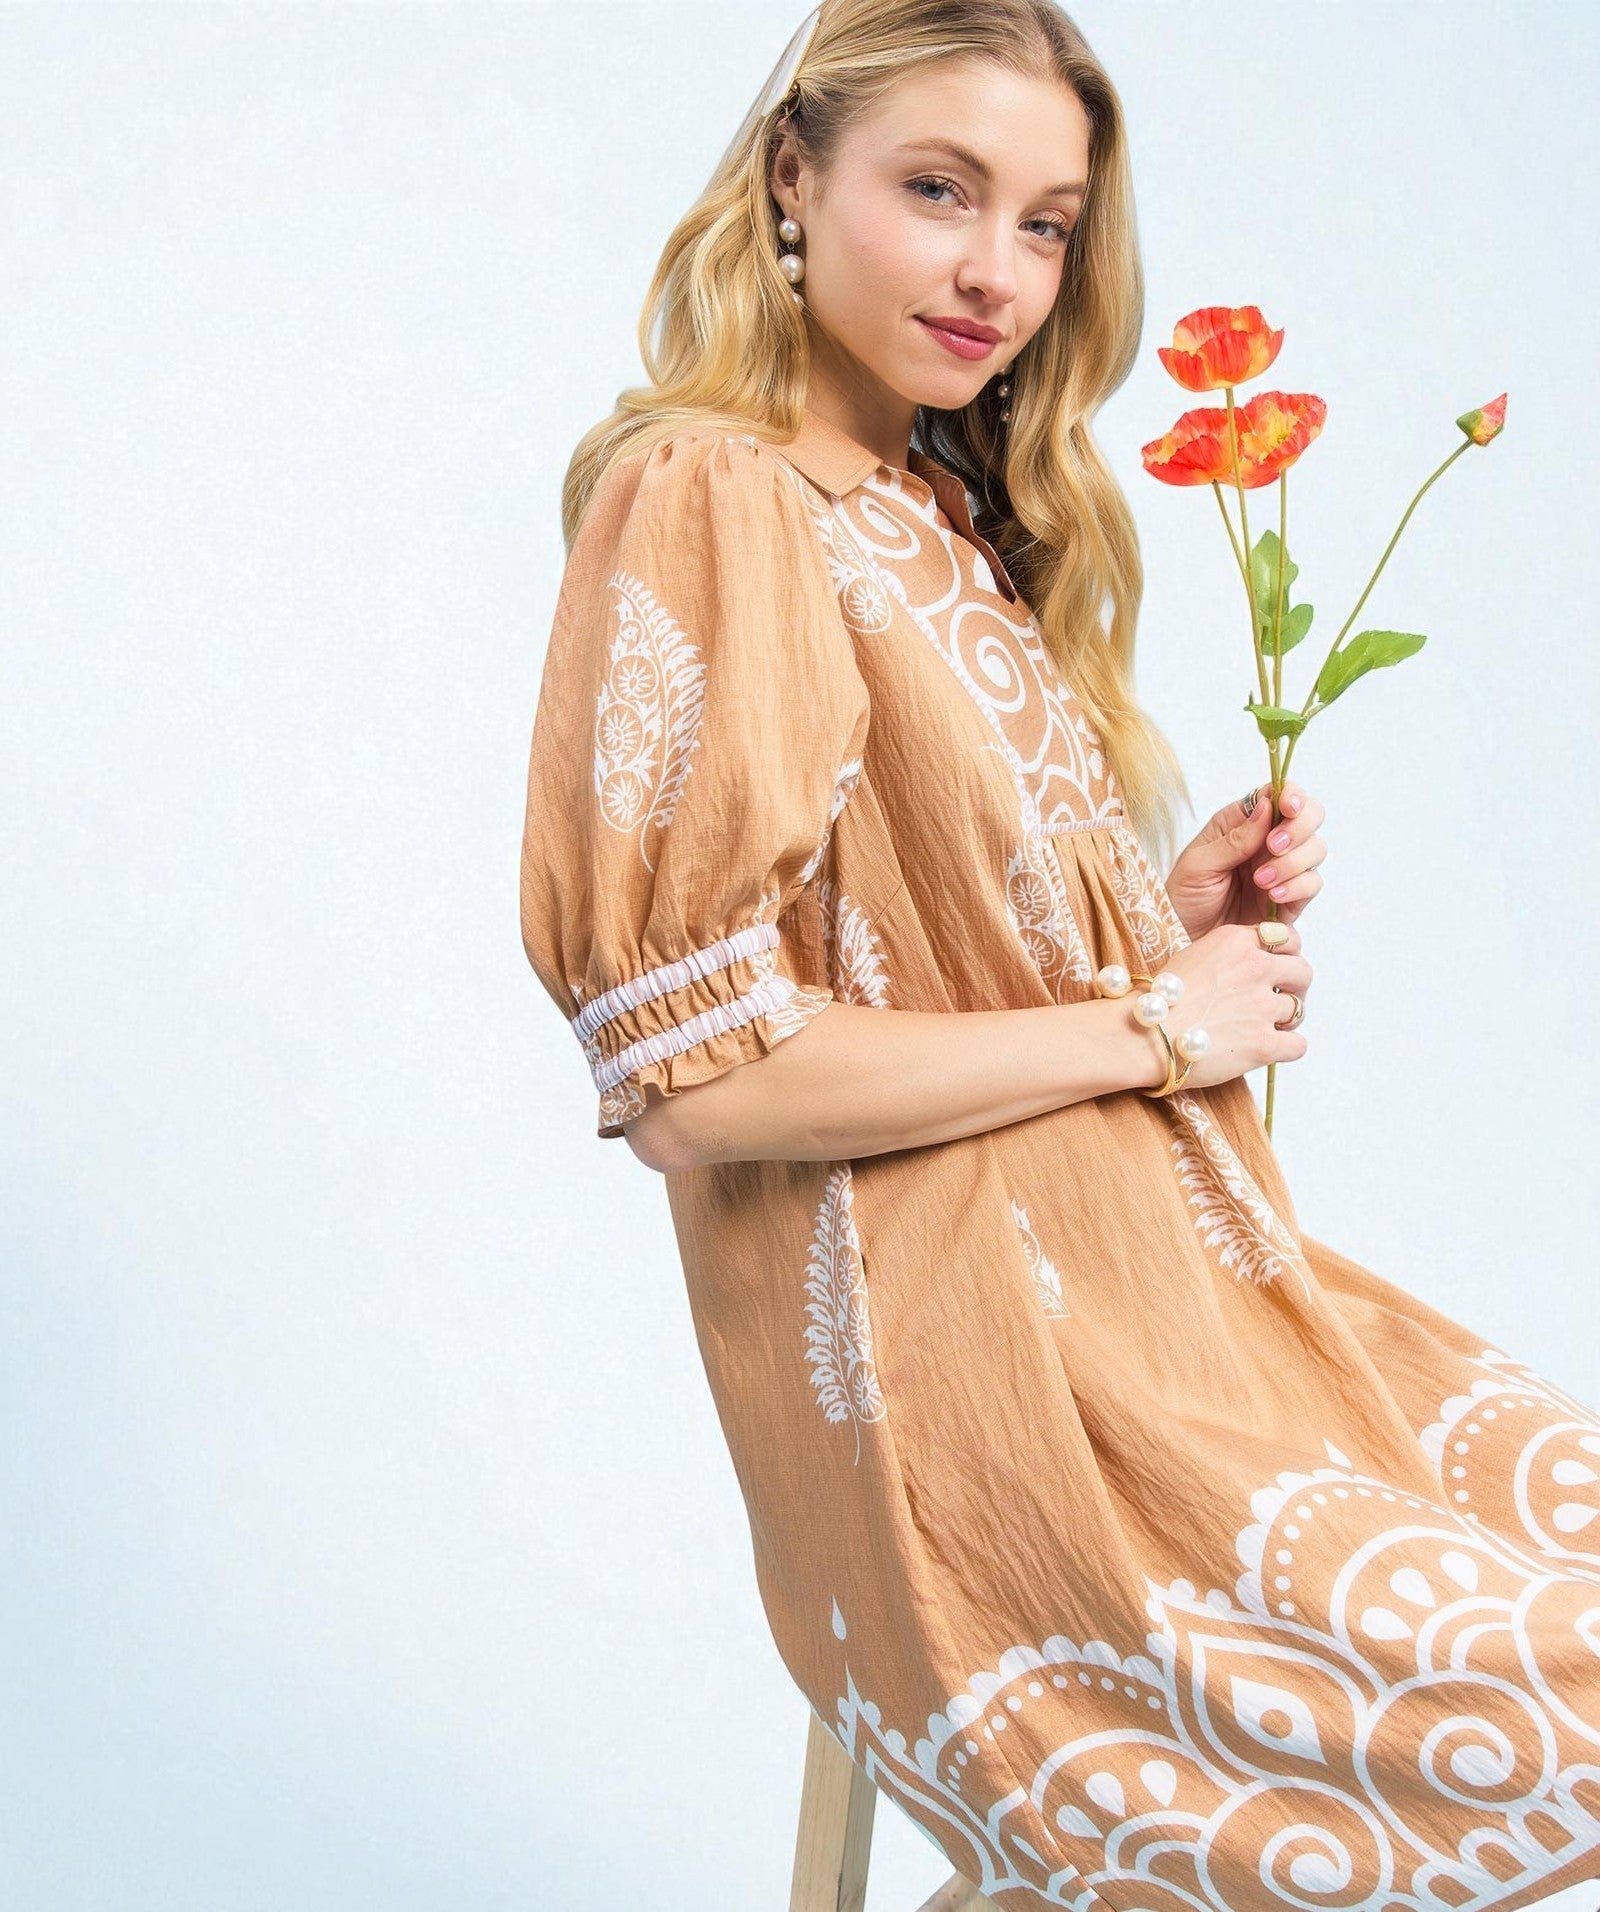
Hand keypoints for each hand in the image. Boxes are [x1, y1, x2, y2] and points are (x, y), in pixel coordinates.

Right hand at [1150, 919, 1312, 1090]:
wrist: (1140, 1034)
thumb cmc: (1156, 999)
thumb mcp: (1191, 956)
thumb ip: (1226, 958)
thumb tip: (1242, 971)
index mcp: (1237, 941)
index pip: (1285, 938)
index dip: (1281, 956)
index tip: (1272, 970)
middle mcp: (1256, 967)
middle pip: (1301, 971)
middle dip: (1292, 987)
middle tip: (1274, 1001)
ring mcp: (1262, 1005)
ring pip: (1299, 1008)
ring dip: (1283, 1020)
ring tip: (1259, 1028)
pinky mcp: (1264, 1043)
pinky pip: (1298, 1045)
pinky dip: (1287, 1048)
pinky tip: (1268, 1049)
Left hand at [1164, 779, 1327, 942]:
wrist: (1184, 939)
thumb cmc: (1184, 897)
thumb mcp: (1199, 864)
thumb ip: (1234, 839)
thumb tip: (1266, 806)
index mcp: (1242, 823)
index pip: (1279, 794)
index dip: (1292, 795)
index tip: (1288, 807)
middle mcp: (1267, 841)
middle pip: (1309, 816)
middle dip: (1299, 828)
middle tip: (1273, 846)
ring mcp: (1282, 869)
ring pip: (1315, 850)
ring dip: (1293, 862)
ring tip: (1260, 881)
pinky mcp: (1290, 898)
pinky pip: (1312, 884)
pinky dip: (1297, 886)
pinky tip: (1272, 896)